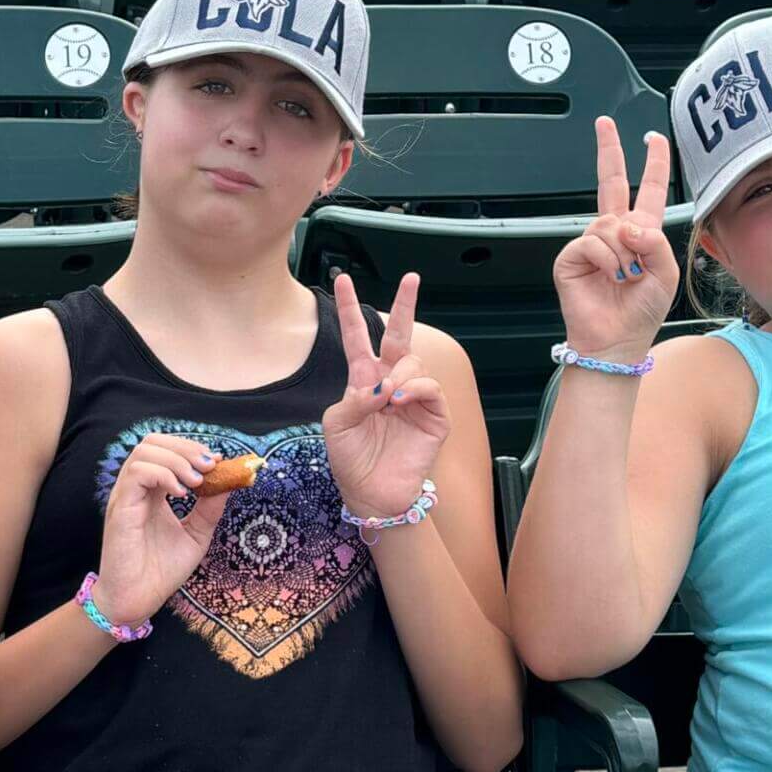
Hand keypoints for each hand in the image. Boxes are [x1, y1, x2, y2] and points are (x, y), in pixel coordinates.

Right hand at [92, 433, 231, 624]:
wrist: (137, 601)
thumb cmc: (160, 571)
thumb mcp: (196, 535)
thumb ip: (210, 509)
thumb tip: (230, 483)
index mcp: (152, 491)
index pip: (166, 450)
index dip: (192, 449)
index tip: (218, 463)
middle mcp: (136, 488)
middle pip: (153, 442)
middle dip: (186, 448)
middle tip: (210, 467)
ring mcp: (126, 496)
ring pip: (144, 452)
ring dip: (177, 460)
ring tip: (197, 482)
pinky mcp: (120, 508)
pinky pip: (137, 474)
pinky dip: (163, 475)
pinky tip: (181, 494)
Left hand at [322, 272, 449, 520]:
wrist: (372, 494)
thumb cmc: (350, 459)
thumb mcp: (337, 425)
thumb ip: (352, 399)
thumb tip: (379, 386)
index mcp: (362, 379)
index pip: (358, 337)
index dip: (350, 309)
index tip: (341, 280)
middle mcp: (390, 382)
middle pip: (399, 335)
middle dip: (405, 305)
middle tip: (411, 278)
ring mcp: (414, 397)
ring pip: (414, 363)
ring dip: (399, 374)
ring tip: (387, 398)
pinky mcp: (434, 415)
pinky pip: (430, 386)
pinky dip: (415, 388)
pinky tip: (400, 400)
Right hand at [552, 118, 676, 362]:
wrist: (615, 341)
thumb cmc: (642, 312)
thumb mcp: (666, 274)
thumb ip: (656, 242)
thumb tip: (627, 225)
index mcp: (640, 234)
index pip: (647, 191)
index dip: (652, 164)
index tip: (652, 139)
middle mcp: (613, 233)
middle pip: (610, 182)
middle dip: (609, 150)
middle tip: (603, 123)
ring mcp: (591, 243)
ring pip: (609, 224)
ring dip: (624, 253)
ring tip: (625, 278)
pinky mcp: (571, 256)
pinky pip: (593, 242)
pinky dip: (607, 261)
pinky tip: (609, 279)